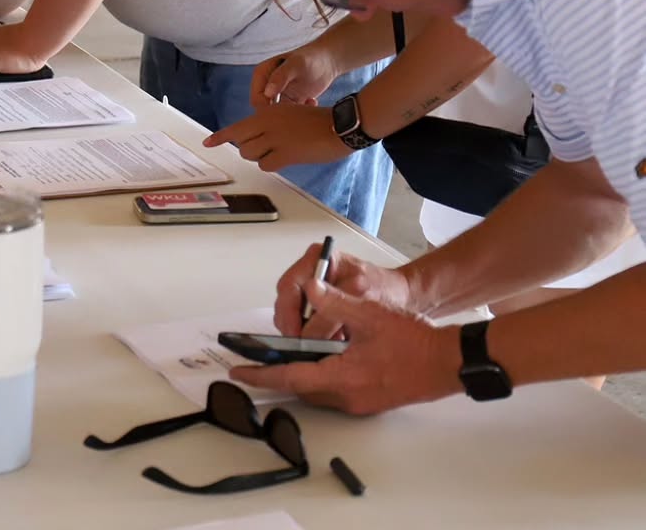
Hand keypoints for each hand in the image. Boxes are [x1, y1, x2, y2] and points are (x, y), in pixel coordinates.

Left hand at [204, 102, 343, 172]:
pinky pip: (266, 165)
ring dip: (261, 157)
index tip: (207, 142)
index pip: (237, 127)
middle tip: (265, 148)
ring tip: (280, 150)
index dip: (220, 136)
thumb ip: (270, 123)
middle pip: (241, 144)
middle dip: (248, 149)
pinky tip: (285, 158)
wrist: (339, 125)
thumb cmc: (317, 120)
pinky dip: (272, 164)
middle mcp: (267, 123)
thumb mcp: (288, 113)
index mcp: (267, 112)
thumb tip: (256, 137)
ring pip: (251, 155)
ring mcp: (275, 138)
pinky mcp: (286, 153)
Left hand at [230, 278, 459, 414]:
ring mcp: (361, 403)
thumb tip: (308, 286)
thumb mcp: (370, 313)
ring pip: (318, 392)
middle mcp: (349, 396)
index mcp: (344, 376)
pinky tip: (320, 360)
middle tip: (255, 363)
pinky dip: (320, 378)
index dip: (262, 374)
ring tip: (283, 357)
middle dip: (278, 374)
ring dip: (300, 375)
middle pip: (301, 388)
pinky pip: (335, 392)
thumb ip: (335, 301)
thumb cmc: (415, 340)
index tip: (238, 372)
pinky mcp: (370, 401)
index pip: (291, 377)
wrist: (450, 362)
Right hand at [249, 47, 339, 108]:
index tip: (287, 109)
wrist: (328, 60)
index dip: (268, 108)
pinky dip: (300, 112)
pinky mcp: (290, 100)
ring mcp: (279, 94)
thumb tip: (267, 93)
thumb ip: (280, 77)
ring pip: (277, 114)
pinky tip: (312, 101)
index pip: (256, 99)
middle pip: (265, 109)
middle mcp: (267, 85)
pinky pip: (290, 114)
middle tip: (299, 107)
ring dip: (292, 113)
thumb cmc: (311, 57)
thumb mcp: (295, 65)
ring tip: (307, 102)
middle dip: (280, 113)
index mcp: (262, 75)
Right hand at [271, 242, 414, 337]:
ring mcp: (309, 288)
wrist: (399, 295)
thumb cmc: (383, 289)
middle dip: (290, 324)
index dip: (289, 313)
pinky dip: (307, 335)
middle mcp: (309, 271)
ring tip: (314, 346)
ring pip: (288, 313)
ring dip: (298, 331)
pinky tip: (322, 344)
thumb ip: (333, 310)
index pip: (290, 286)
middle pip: (284, 300)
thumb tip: (308, 331)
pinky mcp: (313, 305)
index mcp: (318, 259)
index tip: (295, 334)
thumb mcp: (360, 295)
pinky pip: (299, 321)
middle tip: (298, 345)